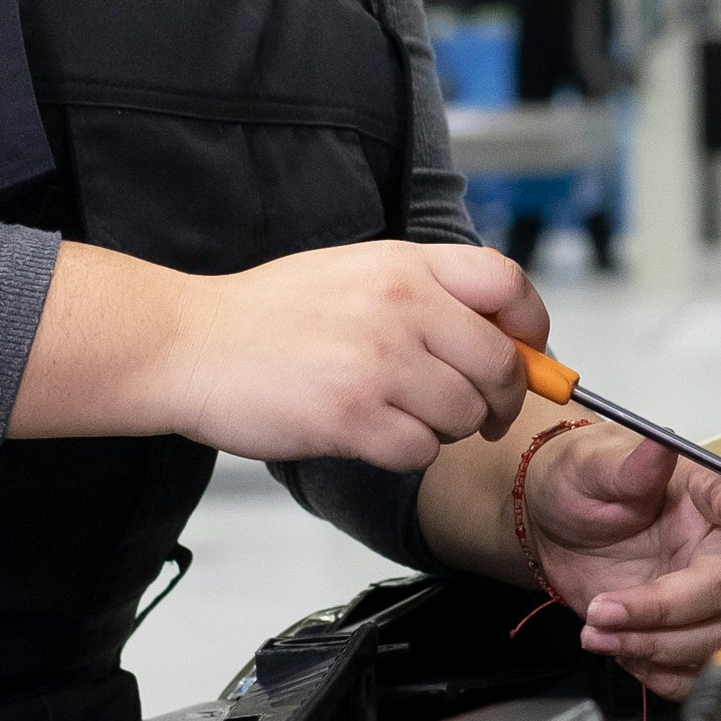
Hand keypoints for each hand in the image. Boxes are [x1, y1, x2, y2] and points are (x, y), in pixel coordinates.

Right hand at [15, 237, 547, 469]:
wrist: (189, 344)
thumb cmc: (267, 316)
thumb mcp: (354, 273)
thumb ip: (424, 293)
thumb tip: (501, 336)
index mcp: (403, 264)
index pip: (507, 285)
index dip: (531, 328)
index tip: (526, 354)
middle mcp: (400, 306)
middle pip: (500, 365)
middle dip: (500, 401)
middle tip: (478, 414)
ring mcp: (378, 362)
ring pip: (464, 416)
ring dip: (444, 430)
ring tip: (400, 417)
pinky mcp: (352, 416)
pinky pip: (420, 453)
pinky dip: (405, 456)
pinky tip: (370, 437)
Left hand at [524, 423, 720, 700]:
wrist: (551, 525)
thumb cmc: (579, 482)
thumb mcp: (592, 464)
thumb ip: (628, 465)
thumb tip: (659, 446)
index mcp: (702, 498)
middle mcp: (712, 549)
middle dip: (664, 613)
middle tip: (604, 610)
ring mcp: (698, 596)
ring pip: (711, 641)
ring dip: (654, 649)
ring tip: (597, 634)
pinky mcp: (677, 632)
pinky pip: (691, 671)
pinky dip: (658, 674)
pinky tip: (617, 652)